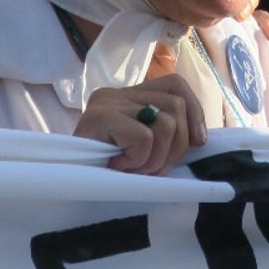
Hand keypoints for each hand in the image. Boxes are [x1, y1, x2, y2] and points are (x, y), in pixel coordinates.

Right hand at [74, 74, 206, 174]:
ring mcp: (106, 103)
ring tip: (134, 168)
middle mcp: (117, 92)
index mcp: (131, 95)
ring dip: (156, 158)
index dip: (194, 112)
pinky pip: (144, 138)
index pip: (176, 85)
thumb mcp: (144, 148)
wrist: (69, 183)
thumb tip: (200, 137)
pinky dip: (138, 159)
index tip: (198, 141)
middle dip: (176, 146)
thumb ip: (167, 134)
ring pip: (165, 123)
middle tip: (152, 168)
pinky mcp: (98, 118)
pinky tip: (119, 166)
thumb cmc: (108, 170)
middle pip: (176, 106)